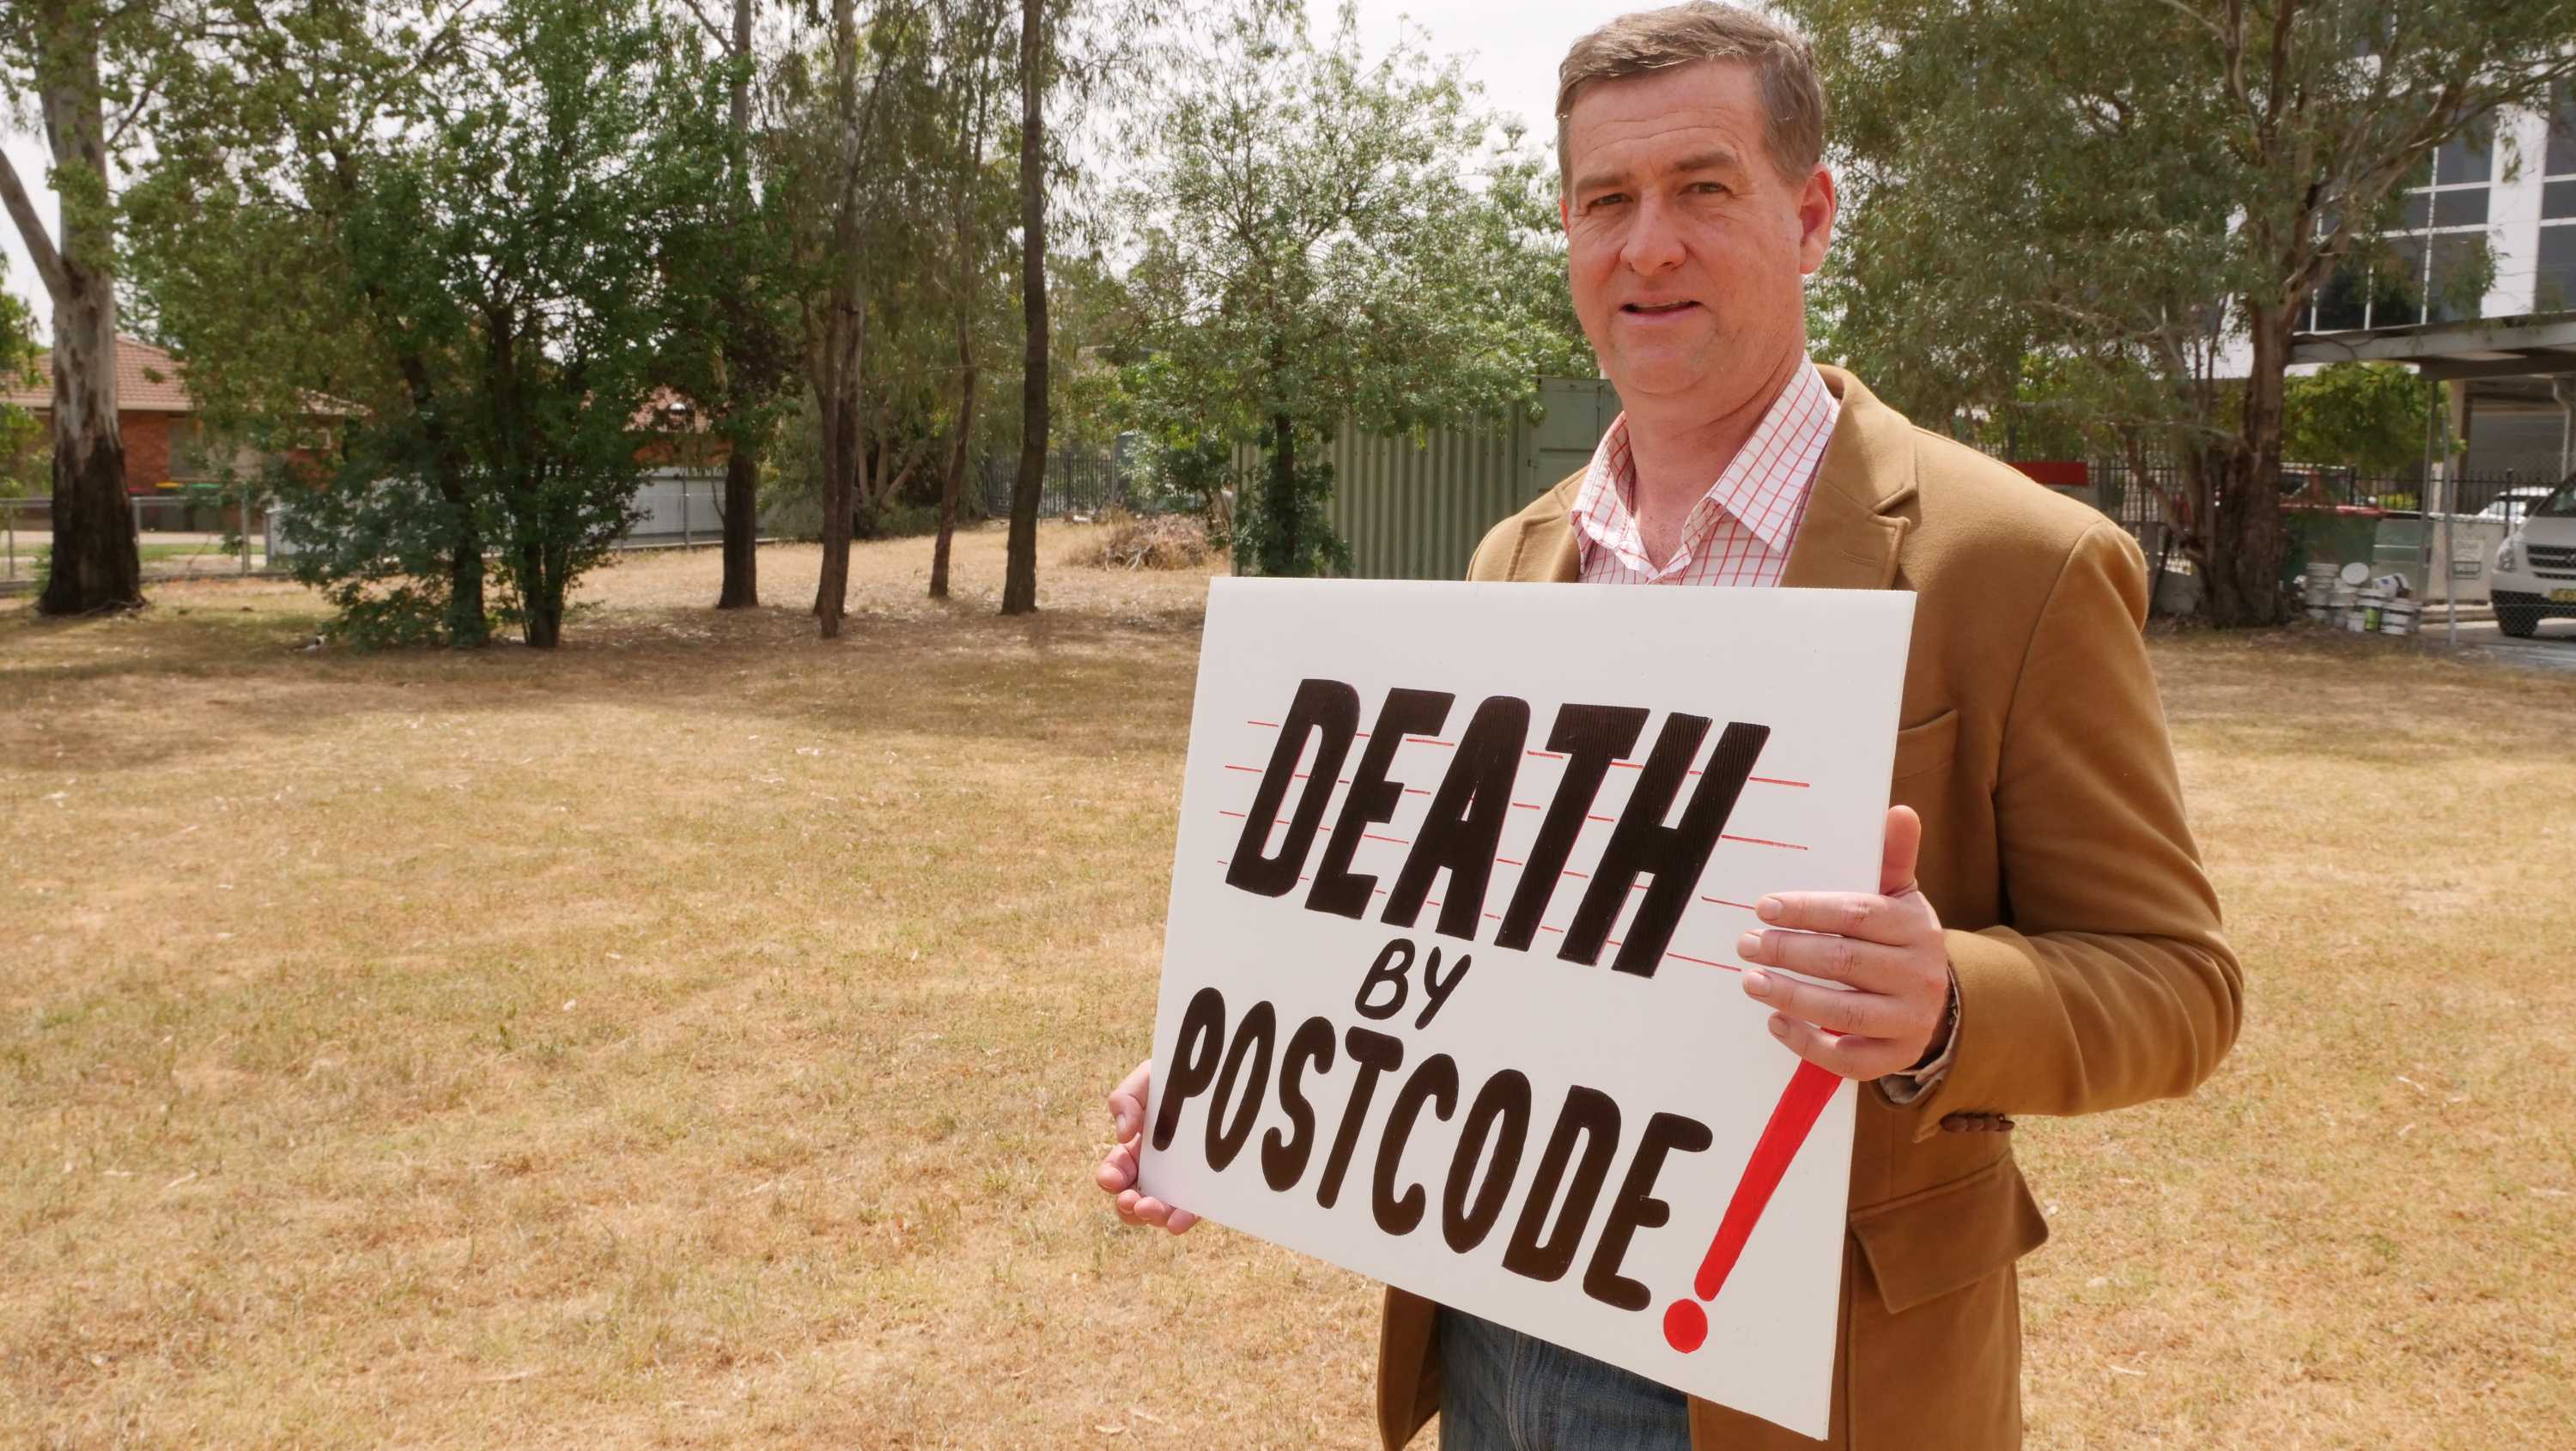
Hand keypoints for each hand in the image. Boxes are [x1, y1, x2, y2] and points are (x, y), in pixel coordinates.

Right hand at [1095, 1059, 1199, 1233]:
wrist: (1220, 1074)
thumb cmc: (1175, 1078)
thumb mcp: (1146, 1080)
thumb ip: (1125, 1099)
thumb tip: (1122, 1136)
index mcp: (1135, 1150)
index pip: (1116, 1171)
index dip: (1109, 1178)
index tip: (1112, 1178)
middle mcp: (1154, 1172)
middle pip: (1132, 1199)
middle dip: (1127, 1206)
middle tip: (1133, 1201)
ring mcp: (1179, 1183)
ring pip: (1159, 1212)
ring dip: (1151, 1216)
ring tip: (1153, 1211)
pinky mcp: (1205, 1190)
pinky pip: (1191, 1211)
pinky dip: (1181, 1221)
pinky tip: (1176, 1222)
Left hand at [1736, 805, 1953, 1080]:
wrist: (1934, 997)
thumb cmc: (1899, 939)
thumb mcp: (1900, 896)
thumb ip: (1892, 857)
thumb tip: (1897, 811)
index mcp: (1916, 927)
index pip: (1856, 915)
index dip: (1807, 911)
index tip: (1764, 908)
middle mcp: (1919, 974)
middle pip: (1845, 963)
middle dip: (1788, 952)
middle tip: (1746, 943)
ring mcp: (1910, 1019)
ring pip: (1844, 1011)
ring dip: (1791, 996)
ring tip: (1751, 980)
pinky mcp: (1897, 1055)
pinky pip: (1849, 1057)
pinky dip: (1808, 1043)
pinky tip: (1775, 1022)